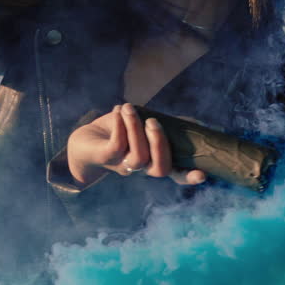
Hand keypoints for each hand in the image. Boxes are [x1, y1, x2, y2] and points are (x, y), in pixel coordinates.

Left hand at [67, 103, 208, 186]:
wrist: (81, 143)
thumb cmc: (115, 133)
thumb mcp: (140, 128)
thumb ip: (159, 126)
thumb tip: (191, 120)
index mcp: (151, 162)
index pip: (174, 174)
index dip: (188, 176)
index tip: (202, 174)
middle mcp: (139, 168)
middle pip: (160, 168)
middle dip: (160, 143)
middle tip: (152, 121)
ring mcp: (122, 165)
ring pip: (139, 157)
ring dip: (136, 129)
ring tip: (129, 108)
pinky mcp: (104, 158)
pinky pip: (117, 147)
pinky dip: (120, 126)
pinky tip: (118, 111)